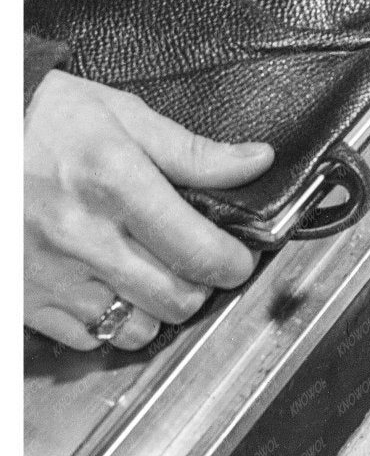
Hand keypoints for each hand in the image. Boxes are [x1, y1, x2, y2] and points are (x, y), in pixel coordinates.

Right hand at [24, 71, 272, 351]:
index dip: (233, 262)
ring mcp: (53, 275)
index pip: (198, 249)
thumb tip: (256, 163)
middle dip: (201, 286)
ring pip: (135, 329)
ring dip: (157, 310)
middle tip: (198, 264)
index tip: (239, 259)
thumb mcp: (124, 116)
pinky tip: (110, 289)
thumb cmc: (46, 122)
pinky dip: (108, 323)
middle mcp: (85, 237)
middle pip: (175, 298)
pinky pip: (86, 339)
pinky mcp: (26, 301)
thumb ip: (193, 152)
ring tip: (154, 277)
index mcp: (116, 184)